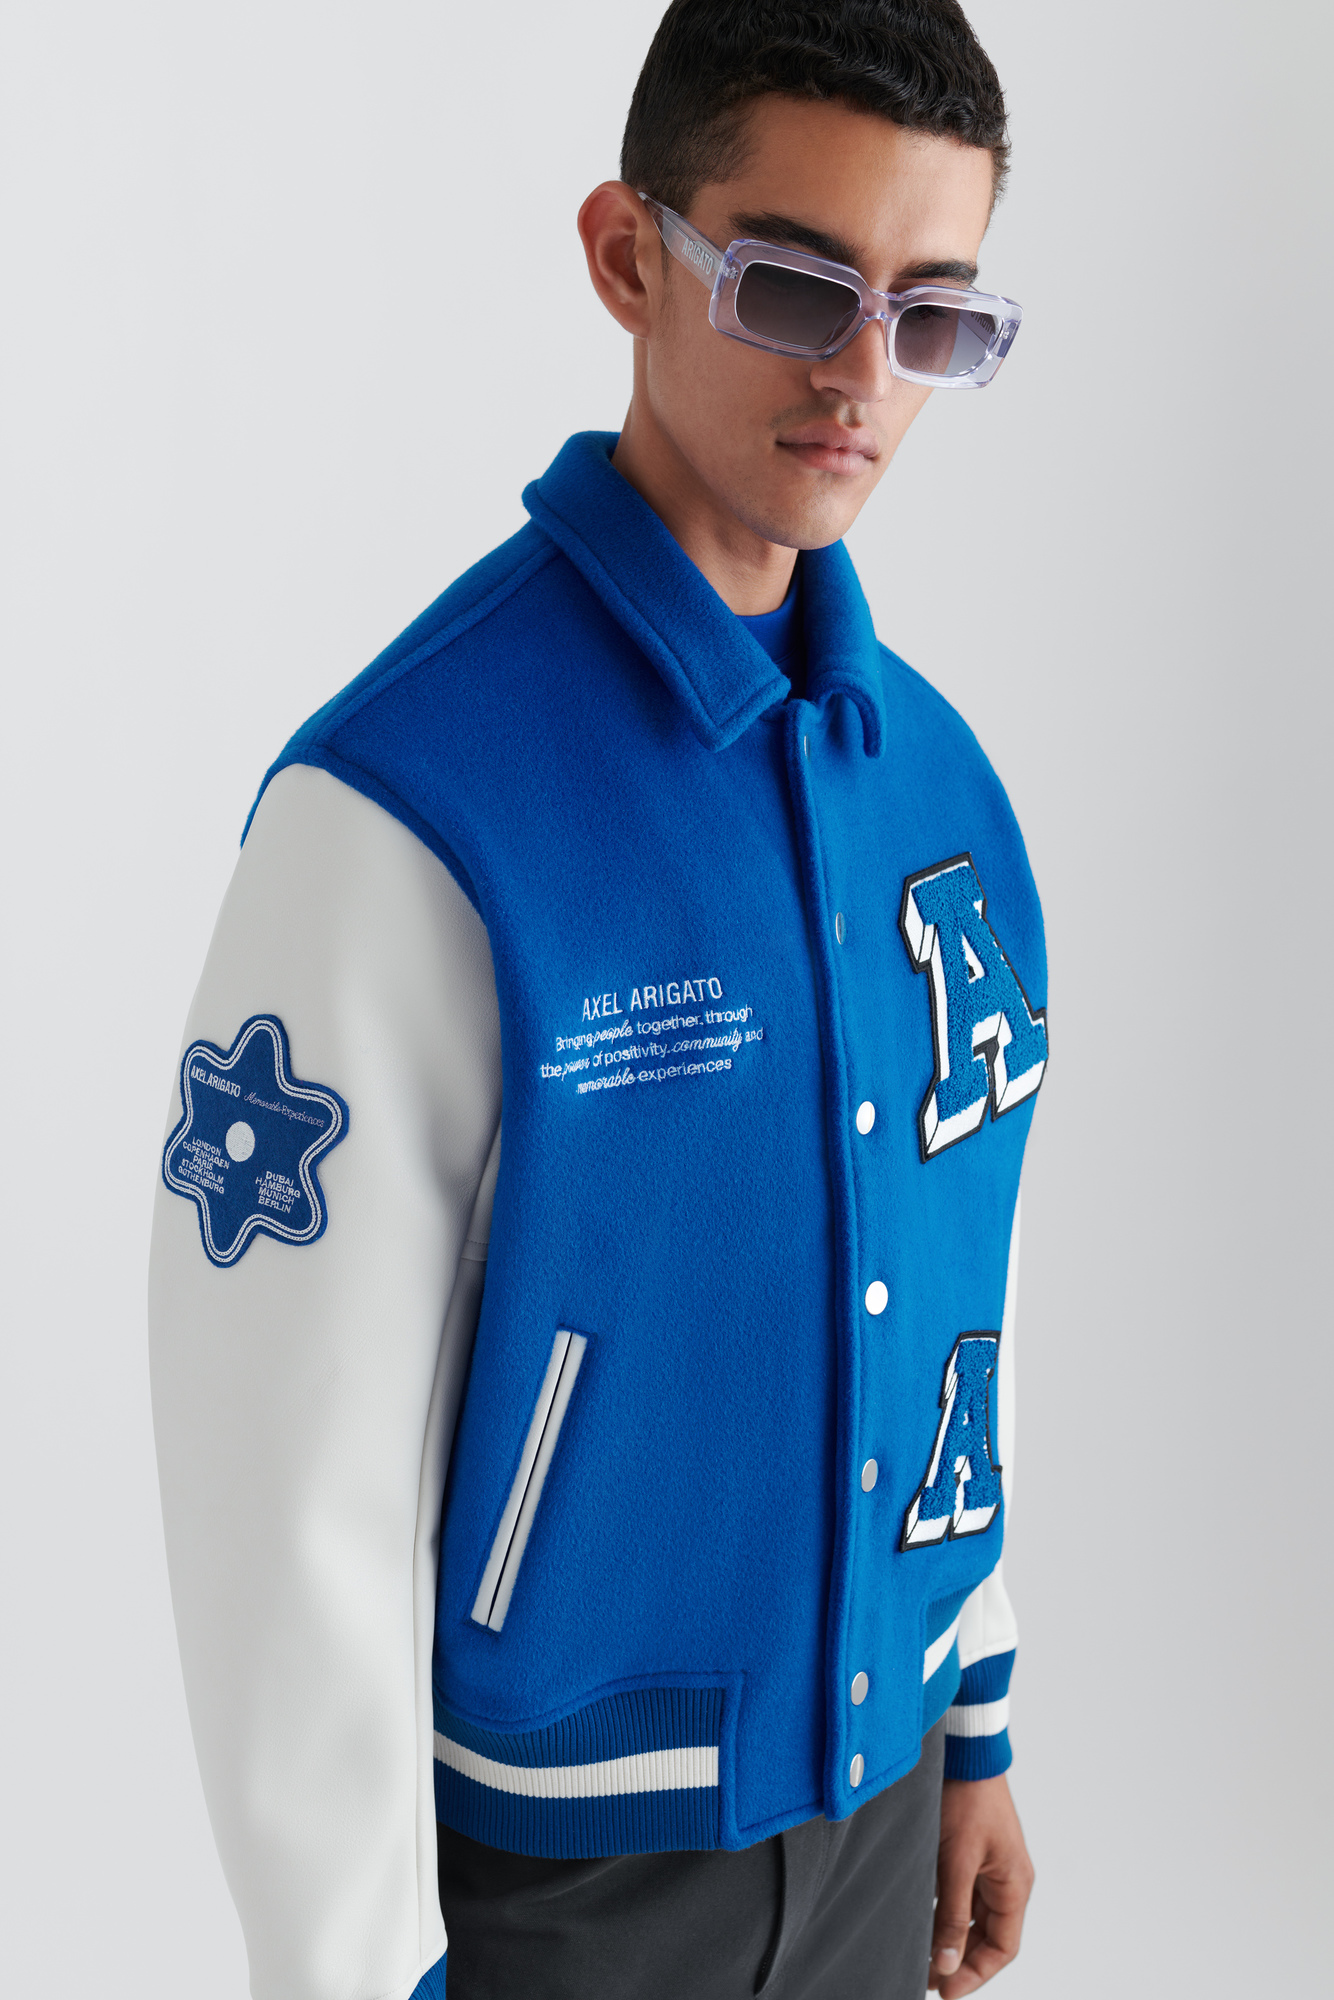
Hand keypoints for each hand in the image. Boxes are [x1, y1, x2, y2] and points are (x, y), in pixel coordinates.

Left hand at [928, 1773, 1033, 1994]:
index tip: (945, 1990)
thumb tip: (948, 1963)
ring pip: (973, 1917)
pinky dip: (945, 1912)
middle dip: (960, 1959)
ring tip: (919, 1954)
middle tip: (926, 1976)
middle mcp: (1007, 1880)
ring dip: (950, 1936)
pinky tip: (921, 1918)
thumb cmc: (966, 1800)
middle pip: (988, 1936)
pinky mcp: (971, 1853)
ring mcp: (989, 1866)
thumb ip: (953, 1914)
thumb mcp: (956, 1861)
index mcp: (1015, 1885)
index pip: (1002, 1948)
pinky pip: (962, 1895)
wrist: (963, 1750)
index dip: (976, 1973)